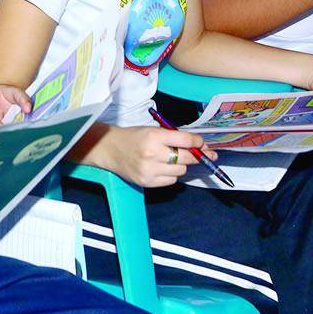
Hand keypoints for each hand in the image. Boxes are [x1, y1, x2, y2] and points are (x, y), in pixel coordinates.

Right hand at [96, 125, 215, 187]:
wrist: (111, 149)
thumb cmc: (134, 137)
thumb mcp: (153, 130)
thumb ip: (174, 137)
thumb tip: (199, 145)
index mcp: (154, 136)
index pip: (185, 140)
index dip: (198, 142)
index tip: (201, 143)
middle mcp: (152, 154)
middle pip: (186, 158)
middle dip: (196, 155)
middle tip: (199, 153)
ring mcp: (150, 170)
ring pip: (181, 171)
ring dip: (181, 165)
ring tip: (171, 159)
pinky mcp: (147, 182)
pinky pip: (171, 181)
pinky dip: (171, 175)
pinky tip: (163, 168)